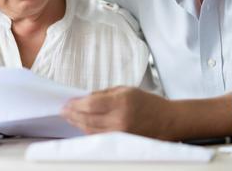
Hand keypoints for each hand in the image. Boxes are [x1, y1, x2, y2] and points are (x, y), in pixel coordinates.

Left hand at [61, 86, 176, 139]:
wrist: (167, 120)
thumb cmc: (148, 103)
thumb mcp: (126, 89)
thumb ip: (104, 94)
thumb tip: (85, 98)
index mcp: (121, 102)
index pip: (91, 104)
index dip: (76, 104)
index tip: (67, 102)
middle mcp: (119, 119)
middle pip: (88, 118)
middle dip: (73, 114)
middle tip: (63, 110)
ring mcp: (120, 133)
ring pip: (91, 130)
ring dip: (77, 123)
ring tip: (69, 117)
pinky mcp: (120, 142)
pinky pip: (99, 137)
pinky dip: (88, 131)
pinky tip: (82, 125)